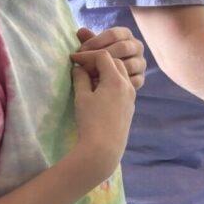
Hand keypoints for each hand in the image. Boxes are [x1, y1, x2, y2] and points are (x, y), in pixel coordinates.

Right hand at [68, 51, 135, 186]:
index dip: (87, 55)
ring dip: (106, 71)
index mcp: (116, 79)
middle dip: (98, 61)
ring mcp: (131, 96)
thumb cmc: (90, 121)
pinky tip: (99, 92)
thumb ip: (81, 79)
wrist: (104, 148)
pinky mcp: (130, 106)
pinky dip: (112, 82)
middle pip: (115, 62)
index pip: (103, 56)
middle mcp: (127, 85)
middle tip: (82, 67)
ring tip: (89, 79)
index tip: (72, 59)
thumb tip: (79, 68)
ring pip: (121, 74)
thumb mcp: (82, 97)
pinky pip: (123, 87)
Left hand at [75, 27, 145, 88]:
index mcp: (126, 34)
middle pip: (123, 48)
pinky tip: (101, 87)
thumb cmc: (99, 57)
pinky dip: (116, 84)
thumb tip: (81, 31)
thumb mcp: (93, 47)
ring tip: (90, 76)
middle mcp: (137, 46)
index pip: (114, 34)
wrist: (110, 80)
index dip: (96, 41)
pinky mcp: (141, 78)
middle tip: (85, 65)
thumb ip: (88, 40)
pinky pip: (131, 80)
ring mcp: (140, 63)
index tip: (81, 51)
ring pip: (128, 64)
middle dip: (102, 56)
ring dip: (109, 71)